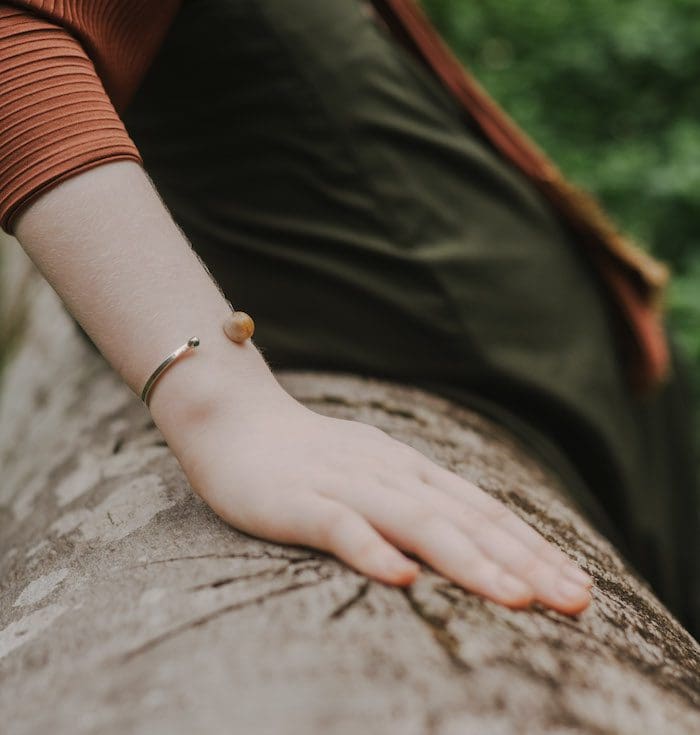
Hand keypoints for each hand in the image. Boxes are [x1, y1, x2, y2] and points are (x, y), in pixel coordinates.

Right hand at [166, 387, 592, 613]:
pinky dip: (372, 550)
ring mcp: (343, 485)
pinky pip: (339, 526)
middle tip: (576, 601)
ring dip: (468, 560)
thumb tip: (469, 538)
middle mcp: (388, 474)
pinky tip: (401, 579)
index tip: (578, 584)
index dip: (532, 546)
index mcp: (410, 470)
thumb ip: (416, 500)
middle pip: (464, 519)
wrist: (236, 420)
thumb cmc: (310, 456)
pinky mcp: (297, 500)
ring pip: (415, 522)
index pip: (483, 509)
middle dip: (524, 562)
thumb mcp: (375, 473)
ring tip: (517, 599)